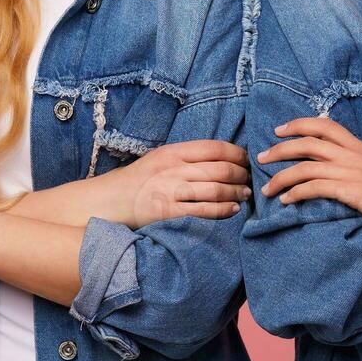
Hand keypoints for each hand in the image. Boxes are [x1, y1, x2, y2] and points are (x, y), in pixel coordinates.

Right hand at [86, 140, 251, 228]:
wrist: (111, 200)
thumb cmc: (141, 178)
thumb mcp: (161, 157)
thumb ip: (188, 156)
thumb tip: (224, 157)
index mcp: (173, 151)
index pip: (215, 148)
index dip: (237, 154)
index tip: (248, 160)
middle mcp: (173, 168)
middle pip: (220, 169)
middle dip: (241, 175)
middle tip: (250, 180)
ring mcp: (170, 191)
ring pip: (215, 190)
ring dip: (236, 193)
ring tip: (244, 194)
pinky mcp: (168, 212)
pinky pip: (203, 211)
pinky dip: (223, 210)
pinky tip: (233, 210)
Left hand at [257, 117, 361, 236]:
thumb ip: (356, 162)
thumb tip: (334, 164)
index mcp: (359, 147)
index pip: (324, 124)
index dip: (298, 124)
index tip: (279, 131)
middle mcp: (353, 155)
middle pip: (308, 143)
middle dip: (279, 149)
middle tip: (262, 158)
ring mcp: (352, 172)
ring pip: (305, 167)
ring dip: (280, 177)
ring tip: (267, 188)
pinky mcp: (351, 192)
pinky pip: (314, 188)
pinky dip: (295, 193)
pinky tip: (286, 201)